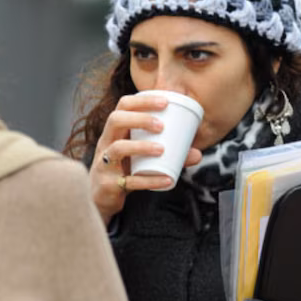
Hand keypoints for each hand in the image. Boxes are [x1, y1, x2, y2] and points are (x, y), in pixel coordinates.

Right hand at [90, 93, 201, 224]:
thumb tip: (197, 154)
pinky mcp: (108, 184)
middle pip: (115, 120)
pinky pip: (128, 181)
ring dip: (141, 146)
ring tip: (162, 149)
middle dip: (139, 118)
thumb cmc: (124, 170)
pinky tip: (167, 180)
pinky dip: (149, 180)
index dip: (142, 101)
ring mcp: (104, 163)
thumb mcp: (143, 158)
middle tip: (161, 125)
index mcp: (115, 131)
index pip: (123, 106)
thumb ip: (169, 154)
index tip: (165, 102)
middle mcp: (106, 143)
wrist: (102, 199)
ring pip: (118, 148)